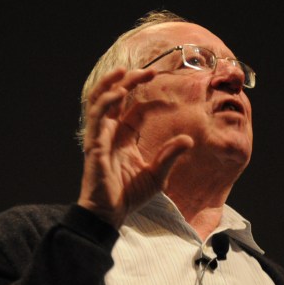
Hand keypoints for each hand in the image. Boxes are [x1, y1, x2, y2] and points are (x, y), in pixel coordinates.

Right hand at [77, 67, 192, 228]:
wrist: (110, 214)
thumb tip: (189, 139)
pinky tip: (119, 93)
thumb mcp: (157, 175)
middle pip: (115, 98)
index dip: (145, 95)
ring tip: (125, 71)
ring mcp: (100, 137)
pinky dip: (106, 102)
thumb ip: (171, 155)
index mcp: (124, 138)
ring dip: (111, 84)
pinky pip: (97, 118)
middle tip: (148, 70)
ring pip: (100, 101)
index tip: (163, 86)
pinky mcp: (94, 144)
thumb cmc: (129, 197)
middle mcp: (110, 133)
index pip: (132, 109)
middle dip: (129, 81)